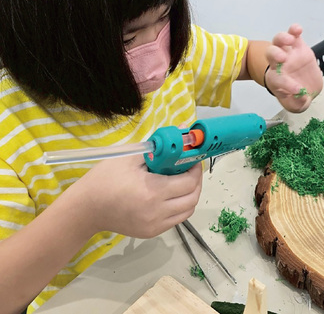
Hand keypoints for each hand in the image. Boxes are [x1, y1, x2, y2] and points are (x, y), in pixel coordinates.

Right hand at [73, 154, 202, 237]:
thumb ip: (159, 146)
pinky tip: (172, 194)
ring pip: (187, 211)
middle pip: (192, 198)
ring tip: (183, 181)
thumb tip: (182, 131)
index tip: (193, 158)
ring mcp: (155, 225)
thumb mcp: (131, 156)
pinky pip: (176, 219)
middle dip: (197, 181)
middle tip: (191, 168)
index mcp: (153, 191)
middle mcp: (157, 212)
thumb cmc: (105, 178)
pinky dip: (180, 206)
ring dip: (191, 195)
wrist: (86, 208)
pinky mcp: (151, 232)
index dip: (195, 169)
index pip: (189, 182)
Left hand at [265, 24, 322, 111]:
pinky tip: (297, 29)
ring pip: (279, 41)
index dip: (286, 84)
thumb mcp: (297, 105)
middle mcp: (279, 64)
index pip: (277, 79)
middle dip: (275, 54)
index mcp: (275, 79)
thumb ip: (298, 103)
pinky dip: (294, 30)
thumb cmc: (297, 96)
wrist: (306, 86)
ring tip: (289, 40)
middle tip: (282, 58)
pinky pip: (293, 35)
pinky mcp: (299, 46)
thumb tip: (302, 96)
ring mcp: (288, 53)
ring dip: (282, 38)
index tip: (297, 90)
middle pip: (271, 54)